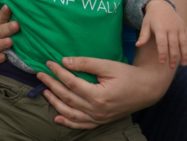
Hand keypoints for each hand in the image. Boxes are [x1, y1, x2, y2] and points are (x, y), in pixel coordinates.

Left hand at [38, 55, 167, 129]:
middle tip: (39, 74)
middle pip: (68, 98)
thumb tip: (64, 61)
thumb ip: (86, 63)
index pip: (71, 83)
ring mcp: (99, 118)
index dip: (58, 72)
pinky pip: (82, 125)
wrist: (146, 90)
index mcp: (99, 96)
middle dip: (51, 85)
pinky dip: (68, 122)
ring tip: (44, 91)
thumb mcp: (107, 65)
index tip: (49, 62)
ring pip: (71, 113)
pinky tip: (57, 118)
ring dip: (55, 103)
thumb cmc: (128, 75)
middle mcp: (97, 110)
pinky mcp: (101, 121)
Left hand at [137, 0, 186, 67]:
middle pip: (173, 45)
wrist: (162, 5)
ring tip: (183, 65)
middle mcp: (171, 28)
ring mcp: (179, 27)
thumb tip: (137, 45)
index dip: (162, 53)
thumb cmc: (152, 17)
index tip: (162, 62)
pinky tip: (186, 56)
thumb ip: (143, 35)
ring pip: (184, 43)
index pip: (162, 43)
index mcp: (160, 27)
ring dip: (184, 55)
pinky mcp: (184, 27)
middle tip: (171, 67)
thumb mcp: (145, 24)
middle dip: (173, 57)